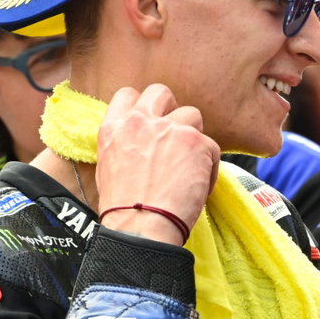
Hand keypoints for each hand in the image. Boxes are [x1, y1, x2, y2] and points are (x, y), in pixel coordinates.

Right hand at [95, 83, 218, 243]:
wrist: (140, 226)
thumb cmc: (124, 209)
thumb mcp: (108, 168)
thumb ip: (124, 146)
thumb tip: (140, 146)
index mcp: (113, 128)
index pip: (127, 95)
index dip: (143, 106)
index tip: (152, 122)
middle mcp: (140, 122)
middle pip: (160, 92)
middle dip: (171, 109)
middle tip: (175, 136)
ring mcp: (170, 129)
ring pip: (192, 115)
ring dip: (193, 137)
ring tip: (189, 165)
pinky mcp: (196, 142)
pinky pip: (211, 146)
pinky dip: (209, 167)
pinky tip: (199, 187)